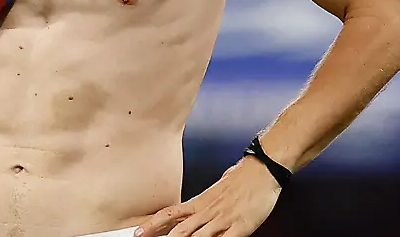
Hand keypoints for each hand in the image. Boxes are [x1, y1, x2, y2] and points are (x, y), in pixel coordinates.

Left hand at [135, 157, 280, 236]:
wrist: (260, 170)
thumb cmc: (239, 180)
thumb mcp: (213, 192)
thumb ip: (201, 205)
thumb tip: (191, 212)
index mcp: (199, 202)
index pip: (170, 214)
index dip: (153, 224)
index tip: (139, 232)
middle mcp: (207, 212)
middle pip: (180, 229)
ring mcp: (223, 220)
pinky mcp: (240, 227)